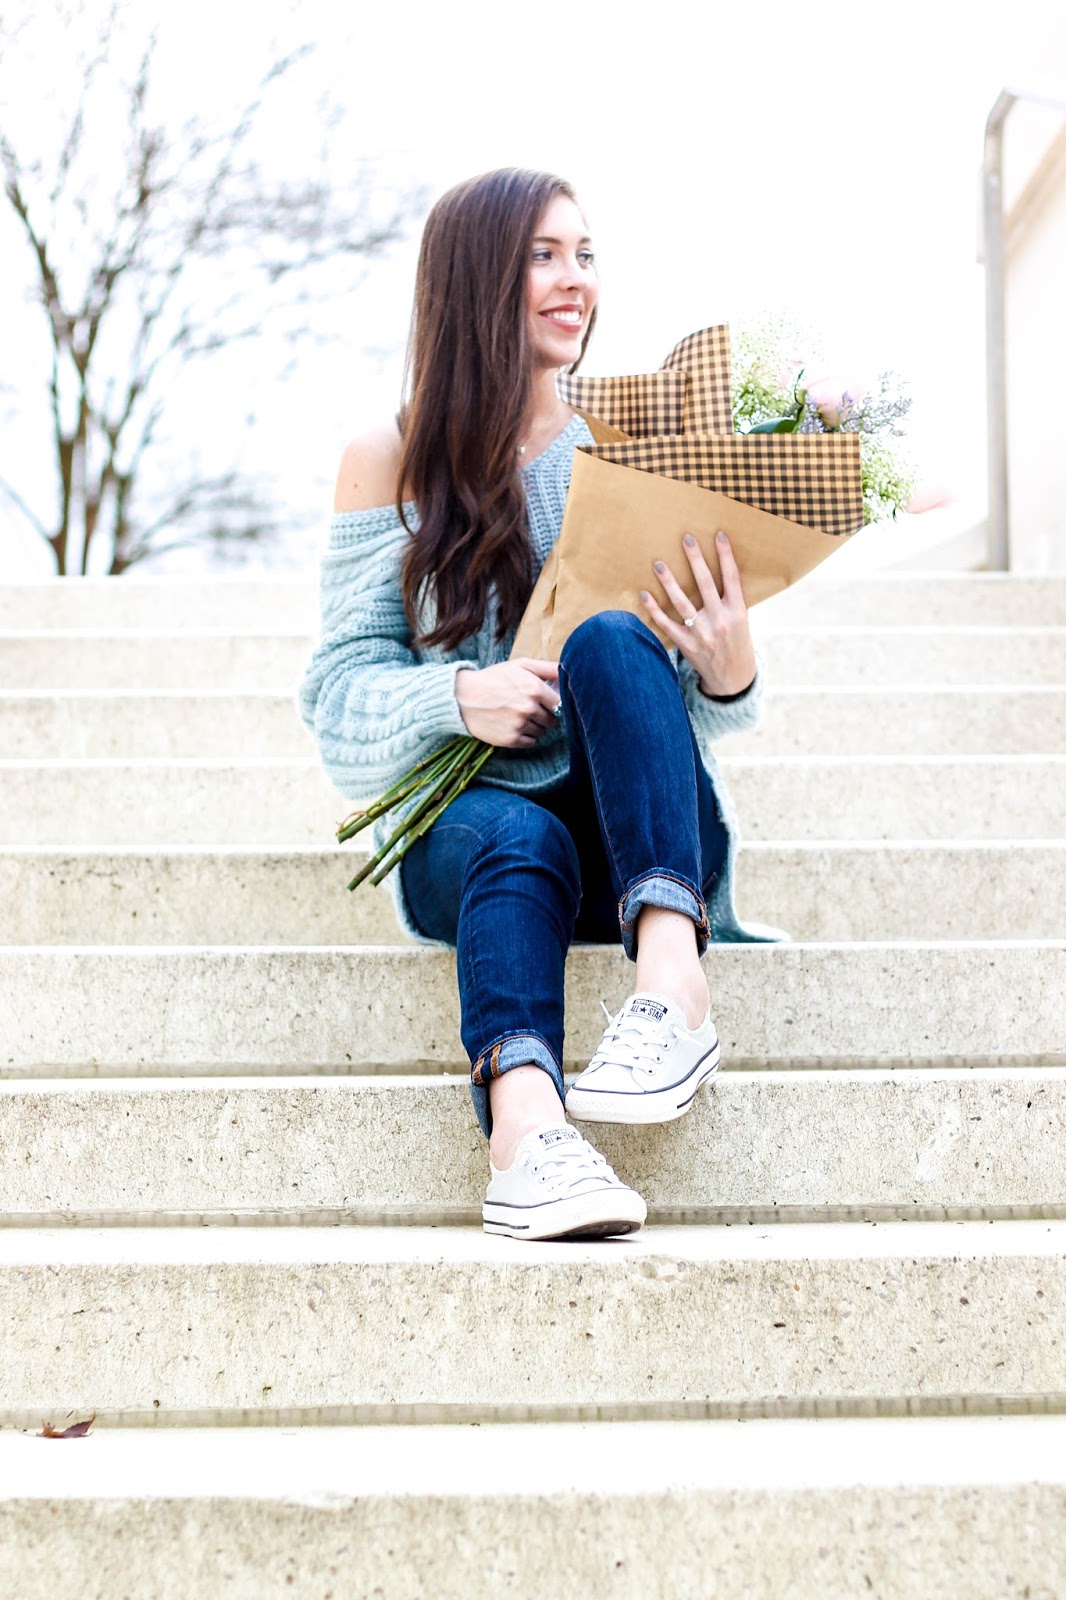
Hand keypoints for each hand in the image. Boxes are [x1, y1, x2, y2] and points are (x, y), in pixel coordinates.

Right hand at [454, 658, 560, 746]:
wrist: (463, 697)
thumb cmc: (494, 678)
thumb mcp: (520, 665)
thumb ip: (547, 668)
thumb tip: (568, 671)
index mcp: (535, 689)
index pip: (561, 703)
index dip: (555, 703)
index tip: (547, 701)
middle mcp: (529, 708)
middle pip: (553, 720)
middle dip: (545, 714)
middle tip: (529, 707)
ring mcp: (520, 725)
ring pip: (542, 731)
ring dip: (535, 725)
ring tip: (518, 715)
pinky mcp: (510, 739)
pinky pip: (531, 742)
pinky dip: (526, 736)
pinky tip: (514, 725)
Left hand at [640, 530, 756, 697]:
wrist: (733, 676)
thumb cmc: (736, 640)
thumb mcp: (741, 619)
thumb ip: (729, 598)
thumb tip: (713, 569)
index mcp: (737, 611)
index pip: (731, 577)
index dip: (725, 555)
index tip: (718, 535)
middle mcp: (720, 620)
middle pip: (706, 584)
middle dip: (696, 559)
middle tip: (686, 539)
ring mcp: (702, 633)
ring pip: (682, 602)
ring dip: (669, 581)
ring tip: (658, 564)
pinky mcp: (687, 644)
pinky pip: (666, 624)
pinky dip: (654, 609)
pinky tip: (644, 594)